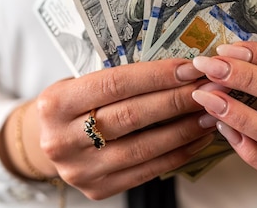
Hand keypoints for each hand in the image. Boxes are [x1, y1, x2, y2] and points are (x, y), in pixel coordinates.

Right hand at [27, 59, 214, 199]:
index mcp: (56, 103)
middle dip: (176, 100)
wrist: (47, 140)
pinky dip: (176, 154)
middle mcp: (63, 138)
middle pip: (131, 116)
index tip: (189, 68)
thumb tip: (177, 70)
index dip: (156, 76)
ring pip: (142, 147)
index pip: (115, 84)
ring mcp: (80, 169)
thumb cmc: (73, 104)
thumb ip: (118, 78)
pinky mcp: (98, 188)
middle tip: (208, 89)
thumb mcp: (79, 83)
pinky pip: (146, 171)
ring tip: (209, 114)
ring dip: (183, 129)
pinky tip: (196, 139)